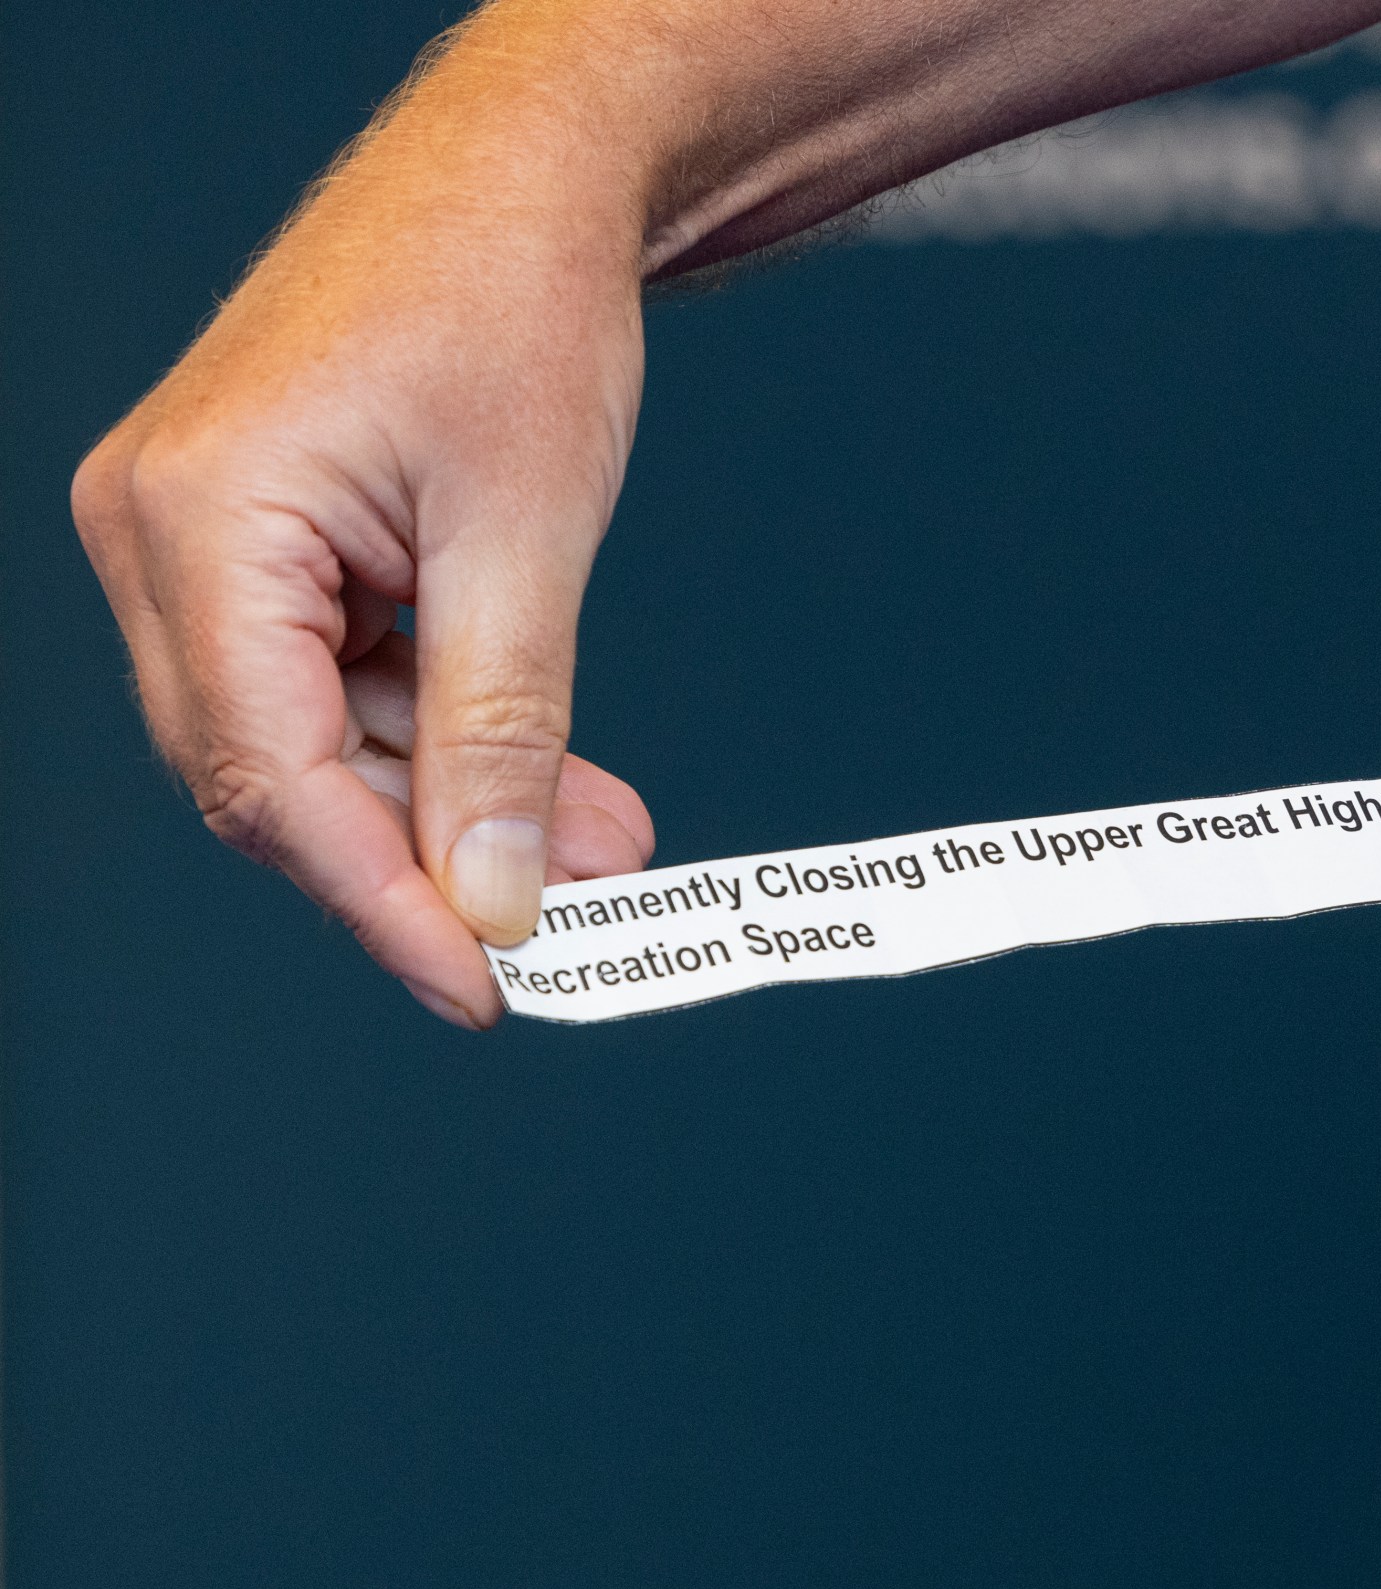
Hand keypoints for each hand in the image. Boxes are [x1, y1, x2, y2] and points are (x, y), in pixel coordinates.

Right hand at [72, 66, 658, 1028]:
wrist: (517, 185)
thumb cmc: (511, 309)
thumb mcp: (526, 543)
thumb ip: (503, 736)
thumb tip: (498, 897)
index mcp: (197, 523)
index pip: (268, 778)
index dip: (381, 903)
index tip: (486, 990)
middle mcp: (156, 534)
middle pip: (268, 778)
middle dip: (425, 858)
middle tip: (573, 916)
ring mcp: (193, 538)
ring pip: (306, 745)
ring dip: (448, 804)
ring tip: (602, 838)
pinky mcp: (254, 544)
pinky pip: (328, 687)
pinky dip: (438, 739)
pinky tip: (551, 779)